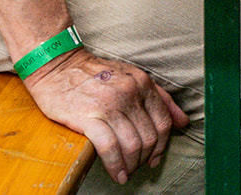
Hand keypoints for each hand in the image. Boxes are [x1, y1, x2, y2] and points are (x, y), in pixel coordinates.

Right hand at [25, 49, 188, 184]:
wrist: (57, 66)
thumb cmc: (95, 74)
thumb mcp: (132, 77)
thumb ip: (160, 98)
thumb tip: (183, 122)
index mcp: (143, 83)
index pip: (163, 122)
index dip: (162, 145)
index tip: (154, 158)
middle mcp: (130, 93)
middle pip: (149, 137)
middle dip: (145, 158)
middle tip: (137, 167)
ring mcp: (109, 105)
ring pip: (132, 145)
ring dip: (132, 165)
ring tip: (126, 172)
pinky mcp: (88, 117)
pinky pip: (110, 148)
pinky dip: (116, 166)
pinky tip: (117, 174)